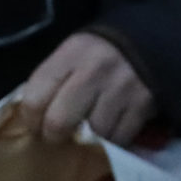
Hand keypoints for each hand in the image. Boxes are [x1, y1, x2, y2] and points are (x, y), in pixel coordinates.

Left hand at [17, 31, 156, 145]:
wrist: (150, 38)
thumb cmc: (99, 52)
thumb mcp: (72, 53)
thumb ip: (52, 81)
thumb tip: (32, 119)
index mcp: (70, 54)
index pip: (35, 98)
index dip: (30, 120)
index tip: (35, 125)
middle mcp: (94, 71)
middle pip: (59, 122)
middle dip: (55, 136)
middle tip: (59, 135)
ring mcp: (120, 89)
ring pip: (92, 135)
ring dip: (88, 141)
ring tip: (87, 134)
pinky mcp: (142, 105)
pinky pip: (119, 140)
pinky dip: (113, 143)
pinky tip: (110, 132)